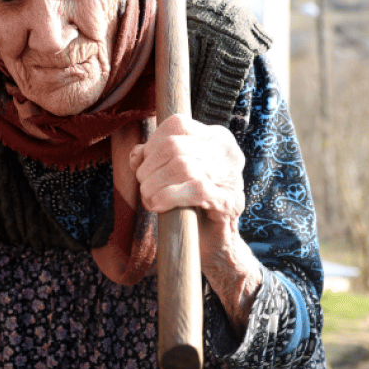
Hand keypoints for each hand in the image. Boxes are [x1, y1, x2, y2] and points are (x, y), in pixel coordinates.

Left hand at [128, 114, 261, 325]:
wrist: (214, 243)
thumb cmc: (190, 204)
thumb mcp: (170, 175)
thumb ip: (154, 158)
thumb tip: (136, 154)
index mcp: (216, 138)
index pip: (178, 124)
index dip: (153, 143)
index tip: (144, 164)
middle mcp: (228, 152)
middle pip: (175, 146)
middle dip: (150, 167)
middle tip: (144, 185)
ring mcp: (231, 177)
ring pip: (182, 166)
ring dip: (155, 184)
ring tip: (149, 197)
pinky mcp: (228, 201)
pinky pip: (194, 190)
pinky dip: (167, 196)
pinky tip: (157, 205)